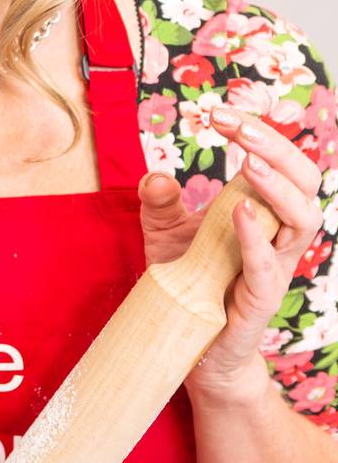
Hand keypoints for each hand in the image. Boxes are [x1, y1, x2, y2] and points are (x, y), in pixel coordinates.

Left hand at [136, 106, 324, 406]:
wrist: (194, 351)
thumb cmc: (191, 285)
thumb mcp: (166, 236)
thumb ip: (160, 205)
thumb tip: (156, 176)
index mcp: (264, 214)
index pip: (279, 165)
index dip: (260, 134)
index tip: (219, 111)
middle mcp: (278, 238)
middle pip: (305, 183)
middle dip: (276, 147)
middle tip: (237, 124)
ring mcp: (273, 269)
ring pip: (303, 220)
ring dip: (277, 187)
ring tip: (248, 161)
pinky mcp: (259, 302)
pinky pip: (268, 267)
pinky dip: (256, 237)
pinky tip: (238, 211)